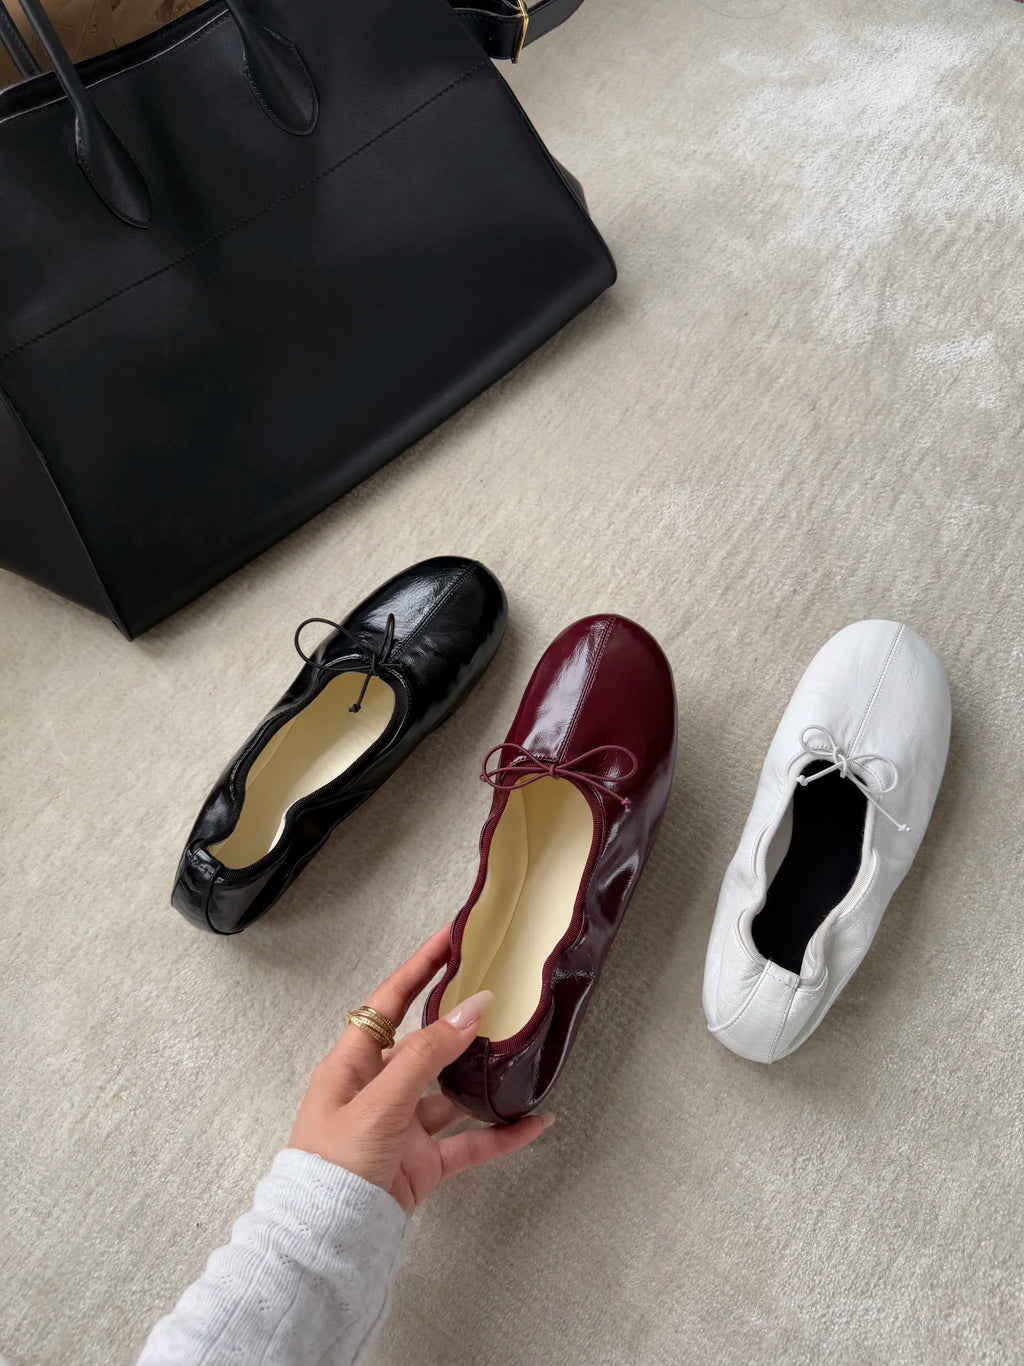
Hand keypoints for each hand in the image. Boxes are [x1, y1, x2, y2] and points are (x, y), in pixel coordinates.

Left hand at [288, 925, 551, 1213]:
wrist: (324, 1245)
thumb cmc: (332, 1168)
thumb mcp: (379, 1102)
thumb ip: (427, 1056)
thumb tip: (470, 1009)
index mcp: (351, 1065)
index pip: (389, 1003)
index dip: (419, 969)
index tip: (451, 940)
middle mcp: (376, 1091)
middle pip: (426, 1045)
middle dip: (461, 1023)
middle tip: (498, 994)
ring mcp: (400, 1129)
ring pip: (450, 1094)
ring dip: (483, 1079)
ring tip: (521, 1057)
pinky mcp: (419, 1164)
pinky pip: (466, 1143)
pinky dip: (497, 1136)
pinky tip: (529, 1125)